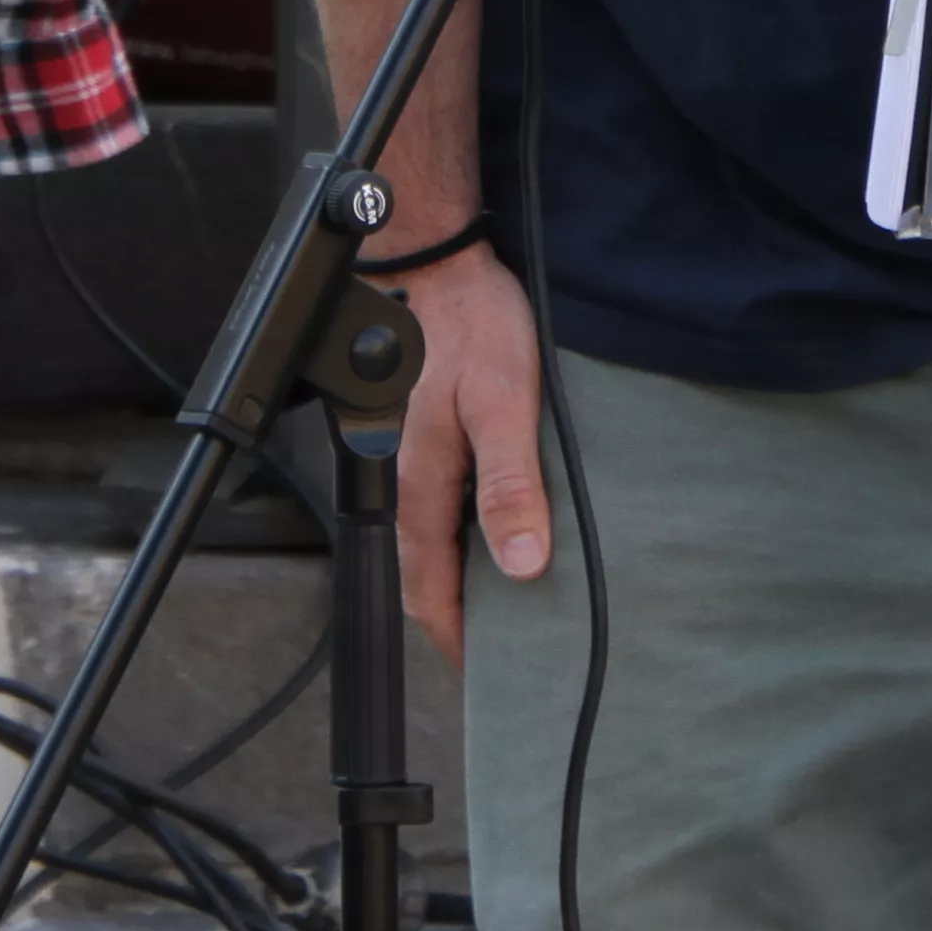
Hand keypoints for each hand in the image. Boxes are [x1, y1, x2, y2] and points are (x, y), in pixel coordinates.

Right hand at [388, 246, 550, 665]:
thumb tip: (523, 564)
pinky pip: (442, 501)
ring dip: (463, 573)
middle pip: (425, 570)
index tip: (485, 669)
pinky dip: (466, 531)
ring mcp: (414, 455)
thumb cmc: (472, 326)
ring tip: (511, 595)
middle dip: (457, 614)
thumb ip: (510, 486)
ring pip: (432, 537)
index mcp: (420, 487)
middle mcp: (408, 479)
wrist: (443, 262)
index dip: (454, 635)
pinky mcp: (430, 432)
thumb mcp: (505, 406)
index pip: (427, 588)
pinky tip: (502, 524)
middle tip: (504, 643)